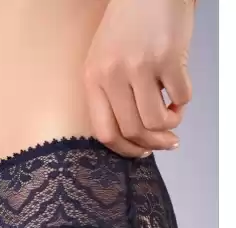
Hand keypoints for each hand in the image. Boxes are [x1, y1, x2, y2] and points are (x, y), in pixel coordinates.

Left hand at [83, 0, 195, 157]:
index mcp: (93, 80)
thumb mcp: (104, 61)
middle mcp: (112, 75)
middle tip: (167, 142)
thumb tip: (134, 135)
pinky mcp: (168, 57)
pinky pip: (180, 97)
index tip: (141, 152)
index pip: (105, 132)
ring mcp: (139, 66)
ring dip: (169, 125)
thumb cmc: (127, 26)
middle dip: (153, 144)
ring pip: (155, 120)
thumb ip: (111, 95)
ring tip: (174, 115)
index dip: (125, 150)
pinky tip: (180, 94)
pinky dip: (184, 102)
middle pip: (132, 131)